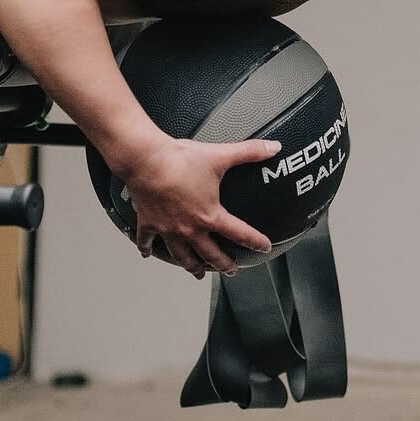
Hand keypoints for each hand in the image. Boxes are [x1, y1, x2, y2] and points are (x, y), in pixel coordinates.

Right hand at [122, 135, 278, 278]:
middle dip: (223, 264)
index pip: (239, 233)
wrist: (146, 161)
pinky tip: (147, 254)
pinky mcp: (149, 223)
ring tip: (197, 273)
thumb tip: (273, 147)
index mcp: (209, 215)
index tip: (263, 248)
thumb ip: (249, 152)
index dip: (255, 242)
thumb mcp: (221, 155)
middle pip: (210, 254)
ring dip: (192, 266)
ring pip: (182, 255)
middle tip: (231, 271)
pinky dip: (148, 249)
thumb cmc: (180, 160)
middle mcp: (190, 228)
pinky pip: (147, 241)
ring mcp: (168, 228)